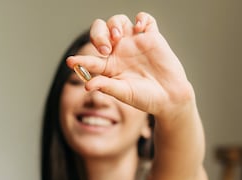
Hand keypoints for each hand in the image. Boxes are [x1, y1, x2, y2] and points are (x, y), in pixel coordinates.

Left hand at [66, 12, 194, 118]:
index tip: (71, 62)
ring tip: (118, 35)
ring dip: (115, 24)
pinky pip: (145, 19)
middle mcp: (120, 52)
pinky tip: (140, 28)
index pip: (91, 59)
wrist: (170, 98)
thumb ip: (107, 86)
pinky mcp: (152, 37)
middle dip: (98, 35)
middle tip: (106, 47)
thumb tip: (87, 84)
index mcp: (110, 66)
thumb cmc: (146, 98)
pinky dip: (141, 18)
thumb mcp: (124, 93)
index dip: (80, 60)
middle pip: (101, 32)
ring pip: (119, 21)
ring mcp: (135, 43)